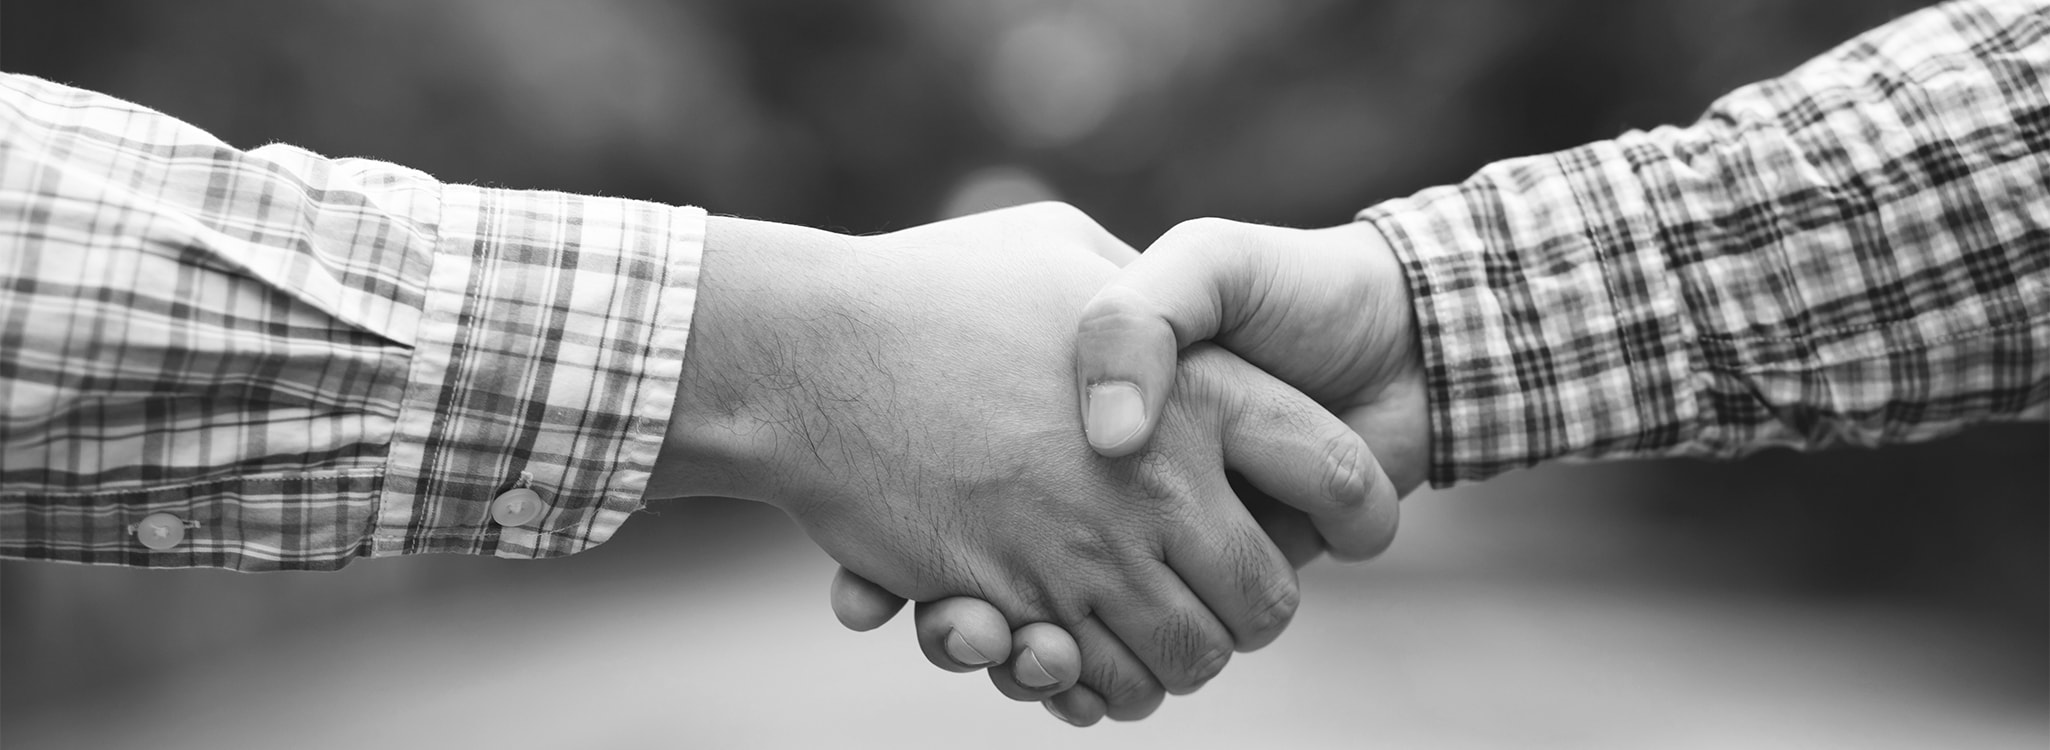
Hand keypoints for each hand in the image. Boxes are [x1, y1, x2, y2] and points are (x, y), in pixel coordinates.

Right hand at [660, 204, 1391, 713]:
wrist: (803, 353)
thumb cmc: (929, 289)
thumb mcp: (1060, 248)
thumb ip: (1139, 298)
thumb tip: (1175, 330)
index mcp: (1194, 390)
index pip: (1337, 472)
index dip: (1358, 504)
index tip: (1347, 515)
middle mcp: (1157, 486)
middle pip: (1269, 601)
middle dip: (1256, 611)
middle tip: (1224, 594)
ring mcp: (1084, 556)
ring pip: (1186, 661)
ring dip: (1177, 660)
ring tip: (1150, 628)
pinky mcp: (1012, 608)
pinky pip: (1091, 684)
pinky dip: (1095, 685)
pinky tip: (1074, 649)